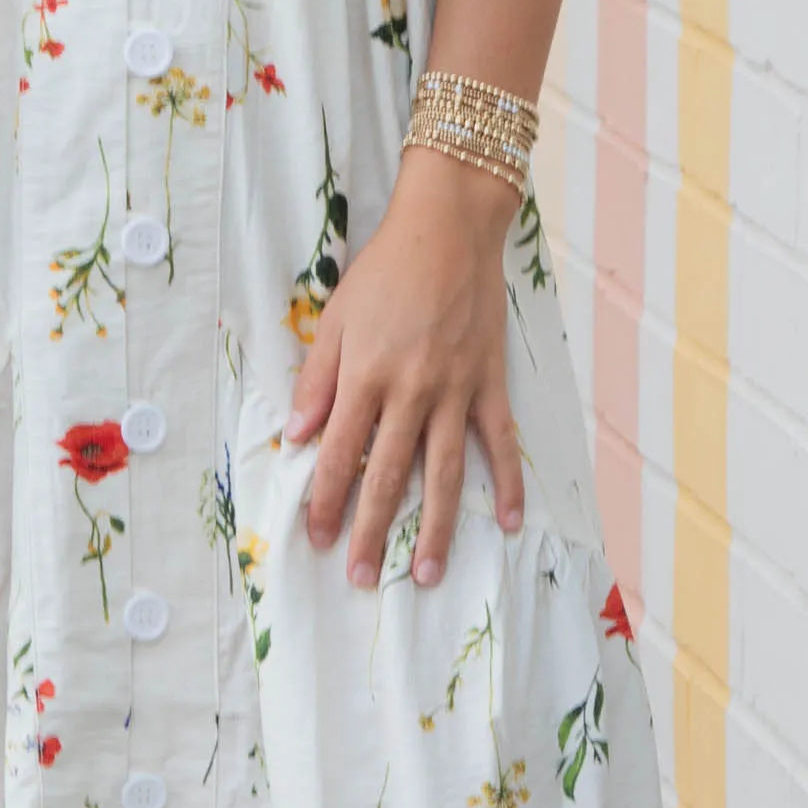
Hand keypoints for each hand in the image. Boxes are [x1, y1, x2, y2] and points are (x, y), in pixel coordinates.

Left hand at [284, 149, 523, 586]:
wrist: (448, 228)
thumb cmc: (384, 271)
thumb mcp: (336, 319)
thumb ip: (317, 382)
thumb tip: (296, 438)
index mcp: (366, 375)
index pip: (340, 453)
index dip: (325, 500)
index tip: (316, 539)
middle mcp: (410, 390)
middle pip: (387, 475)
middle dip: (371, 532)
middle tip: (360, 579)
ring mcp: (455, 390)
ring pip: (443, 472)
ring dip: (436, 529)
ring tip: (426, 575)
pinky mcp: (489, 383)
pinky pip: (500, 442)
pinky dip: (507, 483)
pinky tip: (510, 523)